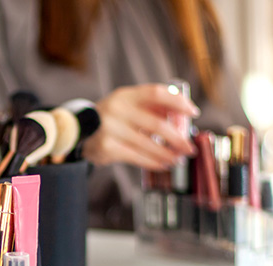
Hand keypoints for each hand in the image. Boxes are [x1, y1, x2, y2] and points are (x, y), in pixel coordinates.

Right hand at [82, 84, 199, 170]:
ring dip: (167, 154)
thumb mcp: (127, 106)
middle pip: (157, 124)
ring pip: (149, 144)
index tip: (194, 113)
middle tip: (189, 147)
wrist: (79, 132)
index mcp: (126, 95)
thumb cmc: (112, 119)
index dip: (178, 102)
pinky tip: (163, 164)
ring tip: (178, 159)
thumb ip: (151, 109)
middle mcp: (117, 109)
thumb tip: (183, 121)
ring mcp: (111, 128)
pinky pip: (137, 157)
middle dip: (178, 138)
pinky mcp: (107, 147)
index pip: (157, 93)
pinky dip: (153, 162)